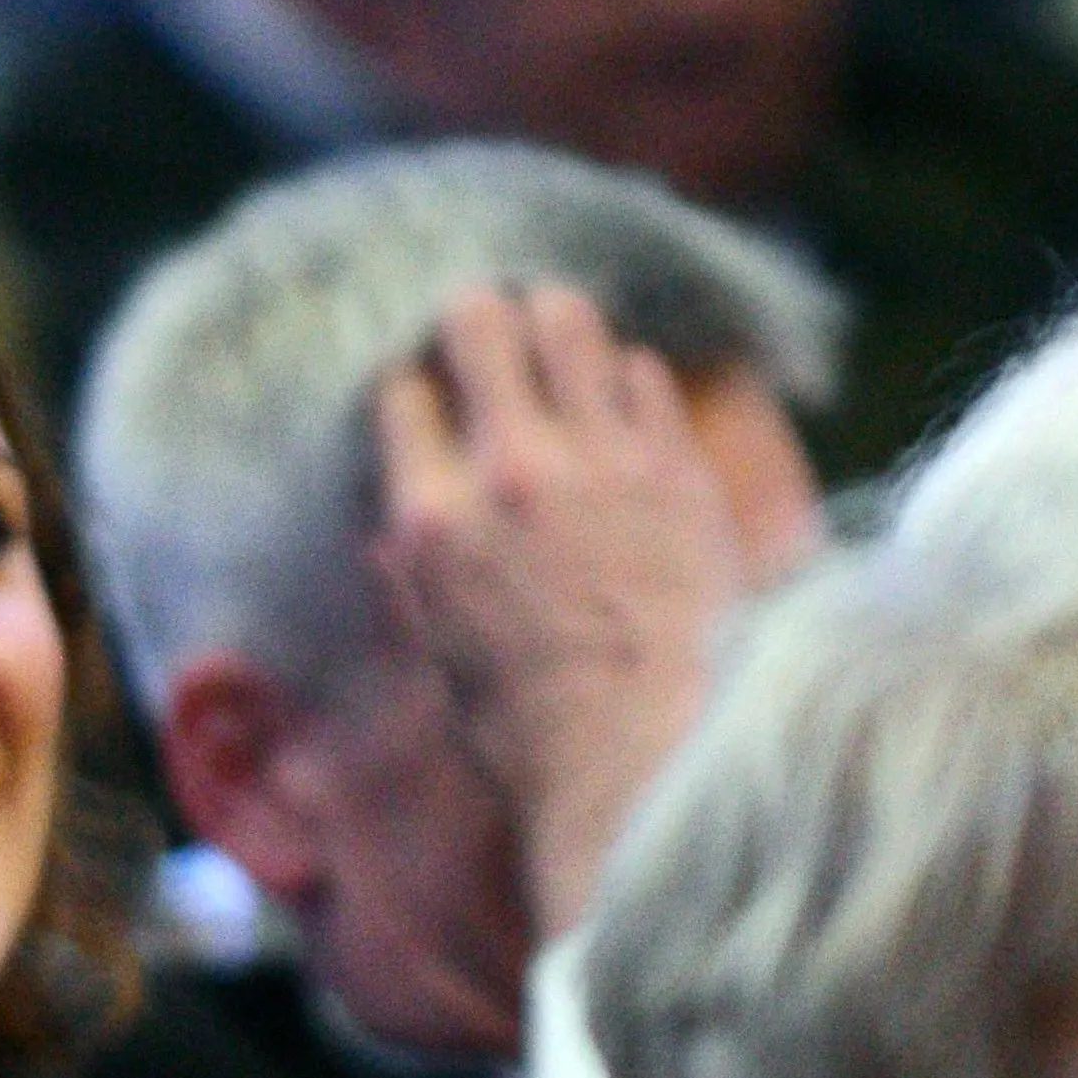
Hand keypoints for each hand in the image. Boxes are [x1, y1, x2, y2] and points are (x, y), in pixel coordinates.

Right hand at [369, 283, 781, 937]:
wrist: (647, 758)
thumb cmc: (533, 726)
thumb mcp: (442, 644)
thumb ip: (422, 564)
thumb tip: (408, 523)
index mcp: (432, 519)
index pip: (401, 392)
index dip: (416, 387)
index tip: (431, 397)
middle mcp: (509, 468)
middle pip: (477, 321)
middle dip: (479, 318)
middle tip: (491, 334)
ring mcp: (599, 457)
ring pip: (568, 318)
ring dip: (558, 324)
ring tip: (561, 343)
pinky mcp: (675, 464)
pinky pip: (644, 372)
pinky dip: (629, 381)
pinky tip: (624, 410)